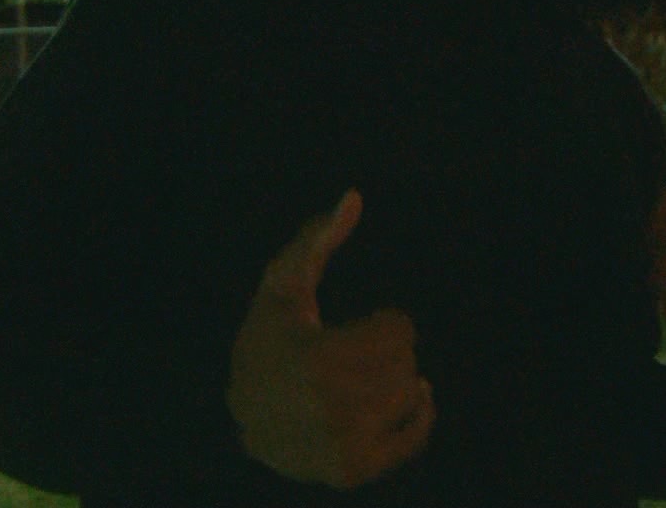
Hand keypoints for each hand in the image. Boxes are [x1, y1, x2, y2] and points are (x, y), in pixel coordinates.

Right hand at [226, 190, 435, 487]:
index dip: (384, 322)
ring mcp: (344, 445)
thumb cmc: (271, 337)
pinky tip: (407, 399)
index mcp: (320, 360)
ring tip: (370, 376)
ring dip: (399, 379)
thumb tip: (353, 195)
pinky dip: (418, 415)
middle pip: (407, 362)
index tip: (356, 328)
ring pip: (411, 395)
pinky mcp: (353, 470)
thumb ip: (316, 239)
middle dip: (388, 351)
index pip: (401, 331)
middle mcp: (334, 409)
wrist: (247, 414)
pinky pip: (413, 438)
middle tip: (356, 355)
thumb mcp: (283, 285)